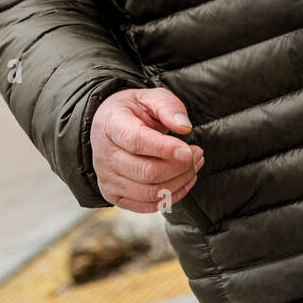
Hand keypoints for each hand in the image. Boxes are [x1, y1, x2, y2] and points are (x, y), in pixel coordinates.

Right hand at [90, 87, 203, 212]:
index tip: (189, 150)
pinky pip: (147, 205)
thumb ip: (168, 107)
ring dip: (180, 181)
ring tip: (194, 165)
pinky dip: (172, 196)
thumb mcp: (150, 97)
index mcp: (110, 124)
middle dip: (179, 167)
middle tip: (197, 154)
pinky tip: (184, 180)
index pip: (136, 141)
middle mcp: (104, 154)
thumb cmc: (134, 111)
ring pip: (149, 192)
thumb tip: (184, 127)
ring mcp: (107, 178)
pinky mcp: (113, 196)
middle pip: (146, 171)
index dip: (164, 148)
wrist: (110, 126)